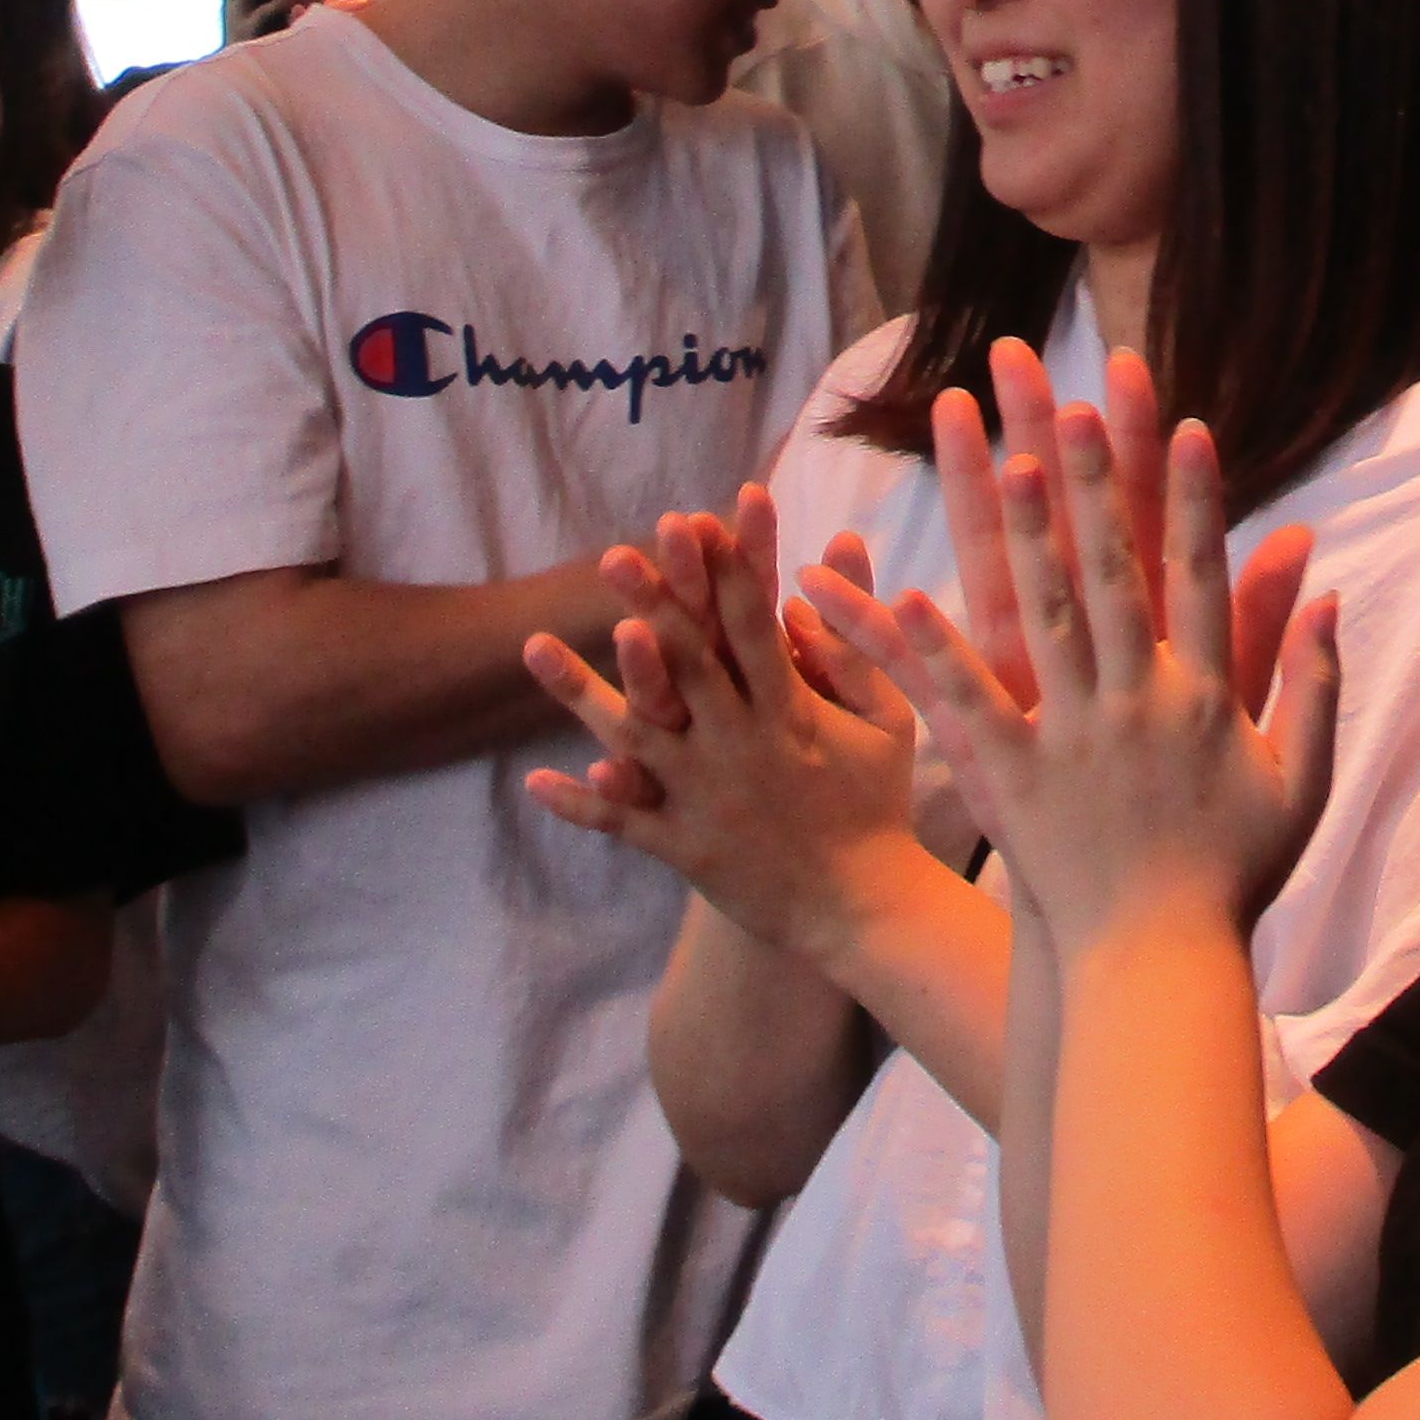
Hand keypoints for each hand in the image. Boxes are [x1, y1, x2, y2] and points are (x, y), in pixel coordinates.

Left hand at [518, 490, 935, 956]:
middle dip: (649, 605)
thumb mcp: (885, 715)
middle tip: (613, 556)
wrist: (862, 908)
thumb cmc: (877, 803)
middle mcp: (741, 745)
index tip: (706, 511)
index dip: (730, 564)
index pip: (755, 624)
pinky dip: (579, 803)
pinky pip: (623, 824)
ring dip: (582, 691)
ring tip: (533, 645)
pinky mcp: (684, 847)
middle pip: (686, 665)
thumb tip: (836, 550)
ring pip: (635, 736)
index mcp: (791, 710)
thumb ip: (854, 637)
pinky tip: (534, 778)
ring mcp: (706, 798)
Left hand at [819, 385, 1341, 945]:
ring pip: (1042, 615)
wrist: (1156, 966)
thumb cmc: (1233, 876)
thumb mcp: (1300, 783)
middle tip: (1073, 400)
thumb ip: (1313, 683)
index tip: (1186, 424)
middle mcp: (1135, 703)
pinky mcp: (1010, 776)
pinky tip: (900, 590)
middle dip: (1093, 479)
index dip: (1193, 500)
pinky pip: (964, 703)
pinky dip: (932, 648)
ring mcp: (1069, 737)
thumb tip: (1328, 589)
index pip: (1201, 578)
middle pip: (1113, 572)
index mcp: (1204, 699)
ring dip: (1024, 530)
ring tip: (1005, 455)